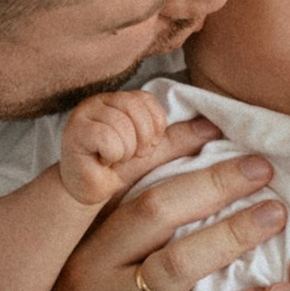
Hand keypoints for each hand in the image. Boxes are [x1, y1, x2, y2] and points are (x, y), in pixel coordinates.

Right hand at [0, 143, 286, 290]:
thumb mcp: (78, 274)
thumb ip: (117, 240)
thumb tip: (179, 196)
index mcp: (84, 243)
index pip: (130, 182)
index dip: (173, 149)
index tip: (216, 127)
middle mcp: (95, 271)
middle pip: (159, 210)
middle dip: (216, 183)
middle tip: (263, 168)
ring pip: (177, 265)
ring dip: (232, 236)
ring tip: (275, 217)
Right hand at [56, 89, 197, 207]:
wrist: (88, 191)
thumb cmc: (121, 173)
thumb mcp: (156, 152)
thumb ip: (181, 137)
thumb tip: (215, 127)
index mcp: (121, 100)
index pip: (148, 102)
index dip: (153, 128)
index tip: (144, 148)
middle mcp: (101, 99)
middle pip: (136, 107)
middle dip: (141, 139)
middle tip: (129, 155)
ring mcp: (85, 112)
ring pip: (124, 124)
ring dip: (126, 150)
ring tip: (114, 159)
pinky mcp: (75, 131)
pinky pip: (109, 138)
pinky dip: (112, 154)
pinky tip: (102, 161)